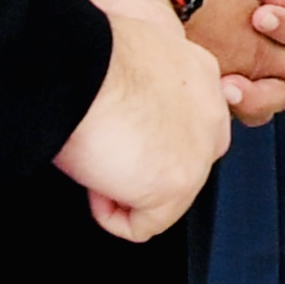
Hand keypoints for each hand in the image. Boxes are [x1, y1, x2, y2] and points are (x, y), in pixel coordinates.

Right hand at [55, 0, 231, 238]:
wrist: (74, 66)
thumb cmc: (82, 56)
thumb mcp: (123, 57)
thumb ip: (141, 83)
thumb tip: (120, 109)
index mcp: (197, 73)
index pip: (187, 123)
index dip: (147, 137)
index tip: (116, 131)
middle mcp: (210, 111)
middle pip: (182, 163)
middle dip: (142, 168)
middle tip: (103, 152)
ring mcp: (198, 152)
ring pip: (163, 196)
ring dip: (122, 189)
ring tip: (94, 162)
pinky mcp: (177, 185)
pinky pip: (143, 226)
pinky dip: (111, 217)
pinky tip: (95, 187)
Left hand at [188, 0, 284, 124]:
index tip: (260, 16)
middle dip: (267, 86)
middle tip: (233, 80)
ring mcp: (273, 70)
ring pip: (270, 102)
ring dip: (247, 101)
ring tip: (219, 90)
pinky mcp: (245, 76)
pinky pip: (239, 100)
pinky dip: (222, 100)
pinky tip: (201, 87)